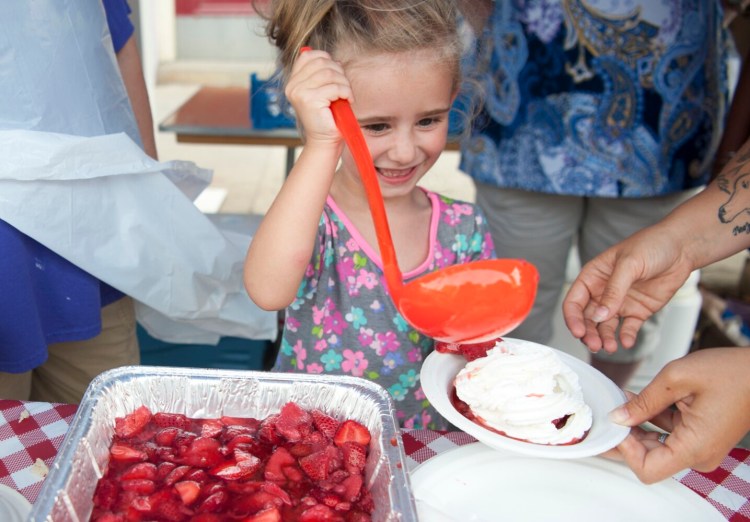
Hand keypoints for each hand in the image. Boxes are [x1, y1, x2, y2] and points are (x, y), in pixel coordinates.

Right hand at [285, 49, 352, 148]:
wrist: (324, 141)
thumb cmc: (327, 117)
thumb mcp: (322, 92)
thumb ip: (323, 75)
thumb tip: (335, 60)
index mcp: (293, 82)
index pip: (307, 56)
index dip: (326, 58)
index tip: (336, 72)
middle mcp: (293, 86)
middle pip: (321, 63)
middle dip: (339, 72)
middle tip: (344, 87)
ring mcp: (299, 92)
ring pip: (329, 73)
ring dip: (344, 83)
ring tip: (346, 95)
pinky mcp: (309, 100)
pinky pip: (334, 87)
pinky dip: (345, 92)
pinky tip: (347, 101)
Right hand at [562, 223, 692, 351]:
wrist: (681, 248)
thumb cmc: (652, 245)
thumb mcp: (629, 264)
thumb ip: (614, 290)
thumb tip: (600, 314)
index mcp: (593, 277)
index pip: (574, 301)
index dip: (573, 318)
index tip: (579, 332)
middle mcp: (603, 292)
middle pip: (587, 318)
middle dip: (588, 333)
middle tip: (595, 345)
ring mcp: (620, 303)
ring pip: (605, 326)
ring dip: (605, 338)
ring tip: (610, 347)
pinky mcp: (637, 311)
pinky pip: (627, 328)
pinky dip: (626, 337)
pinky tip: (626, 342)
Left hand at [604, 348, 749, 482]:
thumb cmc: (730, 372)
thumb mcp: (676, 378)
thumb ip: (644, 401)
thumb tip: (618, 417)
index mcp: (695, 447)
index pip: (647, 469)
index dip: (624, 450)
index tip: (612, 425)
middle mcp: (698, 454)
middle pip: (648, 459)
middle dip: (624, 437)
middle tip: (605, 414)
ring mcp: (699, 447)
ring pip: (655, 446)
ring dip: (634, 426)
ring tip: (619, 401)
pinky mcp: (698, 437)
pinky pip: (667, 435)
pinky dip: (650, 420)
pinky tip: (636, 400)